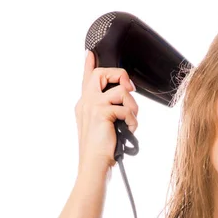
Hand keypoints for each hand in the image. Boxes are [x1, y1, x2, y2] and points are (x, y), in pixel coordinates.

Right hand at [75, 50, 137, 170]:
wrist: (95, 165)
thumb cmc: (101, 150)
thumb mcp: (102, 127)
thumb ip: (109, 111)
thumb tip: (125, 99)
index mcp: (84, 104)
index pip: (86, 79)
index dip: (88, 64)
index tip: (90, 52)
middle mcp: (85, 102)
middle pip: (101, 73)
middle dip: (120, 75)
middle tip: (130, 88)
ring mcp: (92, 106)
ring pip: (120, 91)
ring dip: (132, 106)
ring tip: (132, 120)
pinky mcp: (101, 113)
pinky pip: (126, 109)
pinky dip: (133, 121)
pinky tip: (130, 130)